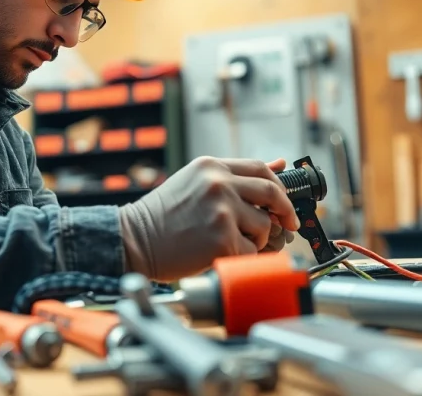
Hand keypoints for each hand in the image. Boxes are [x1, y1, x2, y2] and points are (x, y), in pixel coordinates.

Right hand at [118, 156, 299, 281]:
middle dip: (285, 211)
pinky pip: (251, 252)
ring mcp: (222, 211)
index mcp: (211, 166)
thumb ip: (233, 176)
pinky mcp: (223, 240)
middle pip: (272, 193)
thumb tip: (279, 163)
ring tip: (231, 242)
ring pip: (264, 226)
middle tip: (288, 224)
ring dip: (256, 239)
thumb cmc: (161, 216)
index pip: (260, 168)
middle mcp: (219, 184)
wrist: (134, 240)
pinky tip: (220, 254)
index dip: (278, 185)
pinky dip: (242, 257)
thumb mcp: (194, 183)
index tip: (284, 200)